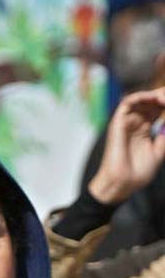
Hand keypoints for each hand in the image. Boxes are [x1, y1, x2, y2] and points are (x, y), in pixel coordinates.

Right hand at [88, 87, 164, 204]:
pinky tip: (154, 99)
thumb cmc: (138, 173)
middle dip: (163, 97)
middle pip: (150, 102)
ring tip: (164, 99)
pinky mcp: (117, 124)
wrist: (123, 183)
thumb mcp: (159, 151)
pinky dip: (140, 96)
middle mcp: (135, 124)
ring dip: (154, 95)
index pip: (157, 109)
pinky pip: (126, 103)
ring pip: (139, 99)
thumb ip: (164, 136)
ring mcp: (126, 123)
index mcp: (144, 130)